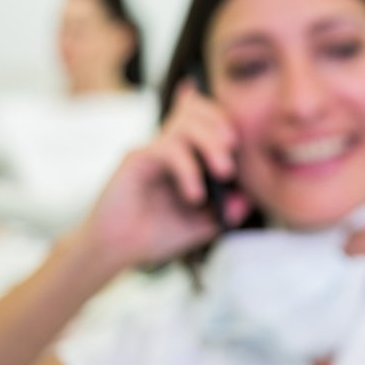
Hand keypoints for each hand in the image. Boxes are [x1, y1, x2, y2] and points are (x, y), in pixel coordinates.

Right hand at [78, 79, 251, 269]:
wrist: (117, 250)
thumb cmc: (155, 233)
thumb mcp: (200, 226)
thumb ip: (225, 212)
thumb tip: (248, 198)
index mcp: (184, 156)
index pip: (204, 118)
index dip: (222, 119)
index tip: (239, 144)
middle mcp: (168, 147)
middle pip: (197, 114)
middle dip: (221, 130)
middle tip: (232, 162)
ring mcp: (151, 150)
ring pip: (184, 125)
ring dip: (210, 144)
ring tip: (223, 173)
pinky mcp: (135, 159)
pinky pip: (167, 149)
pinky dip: (187, 169)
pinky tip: (195, 194)